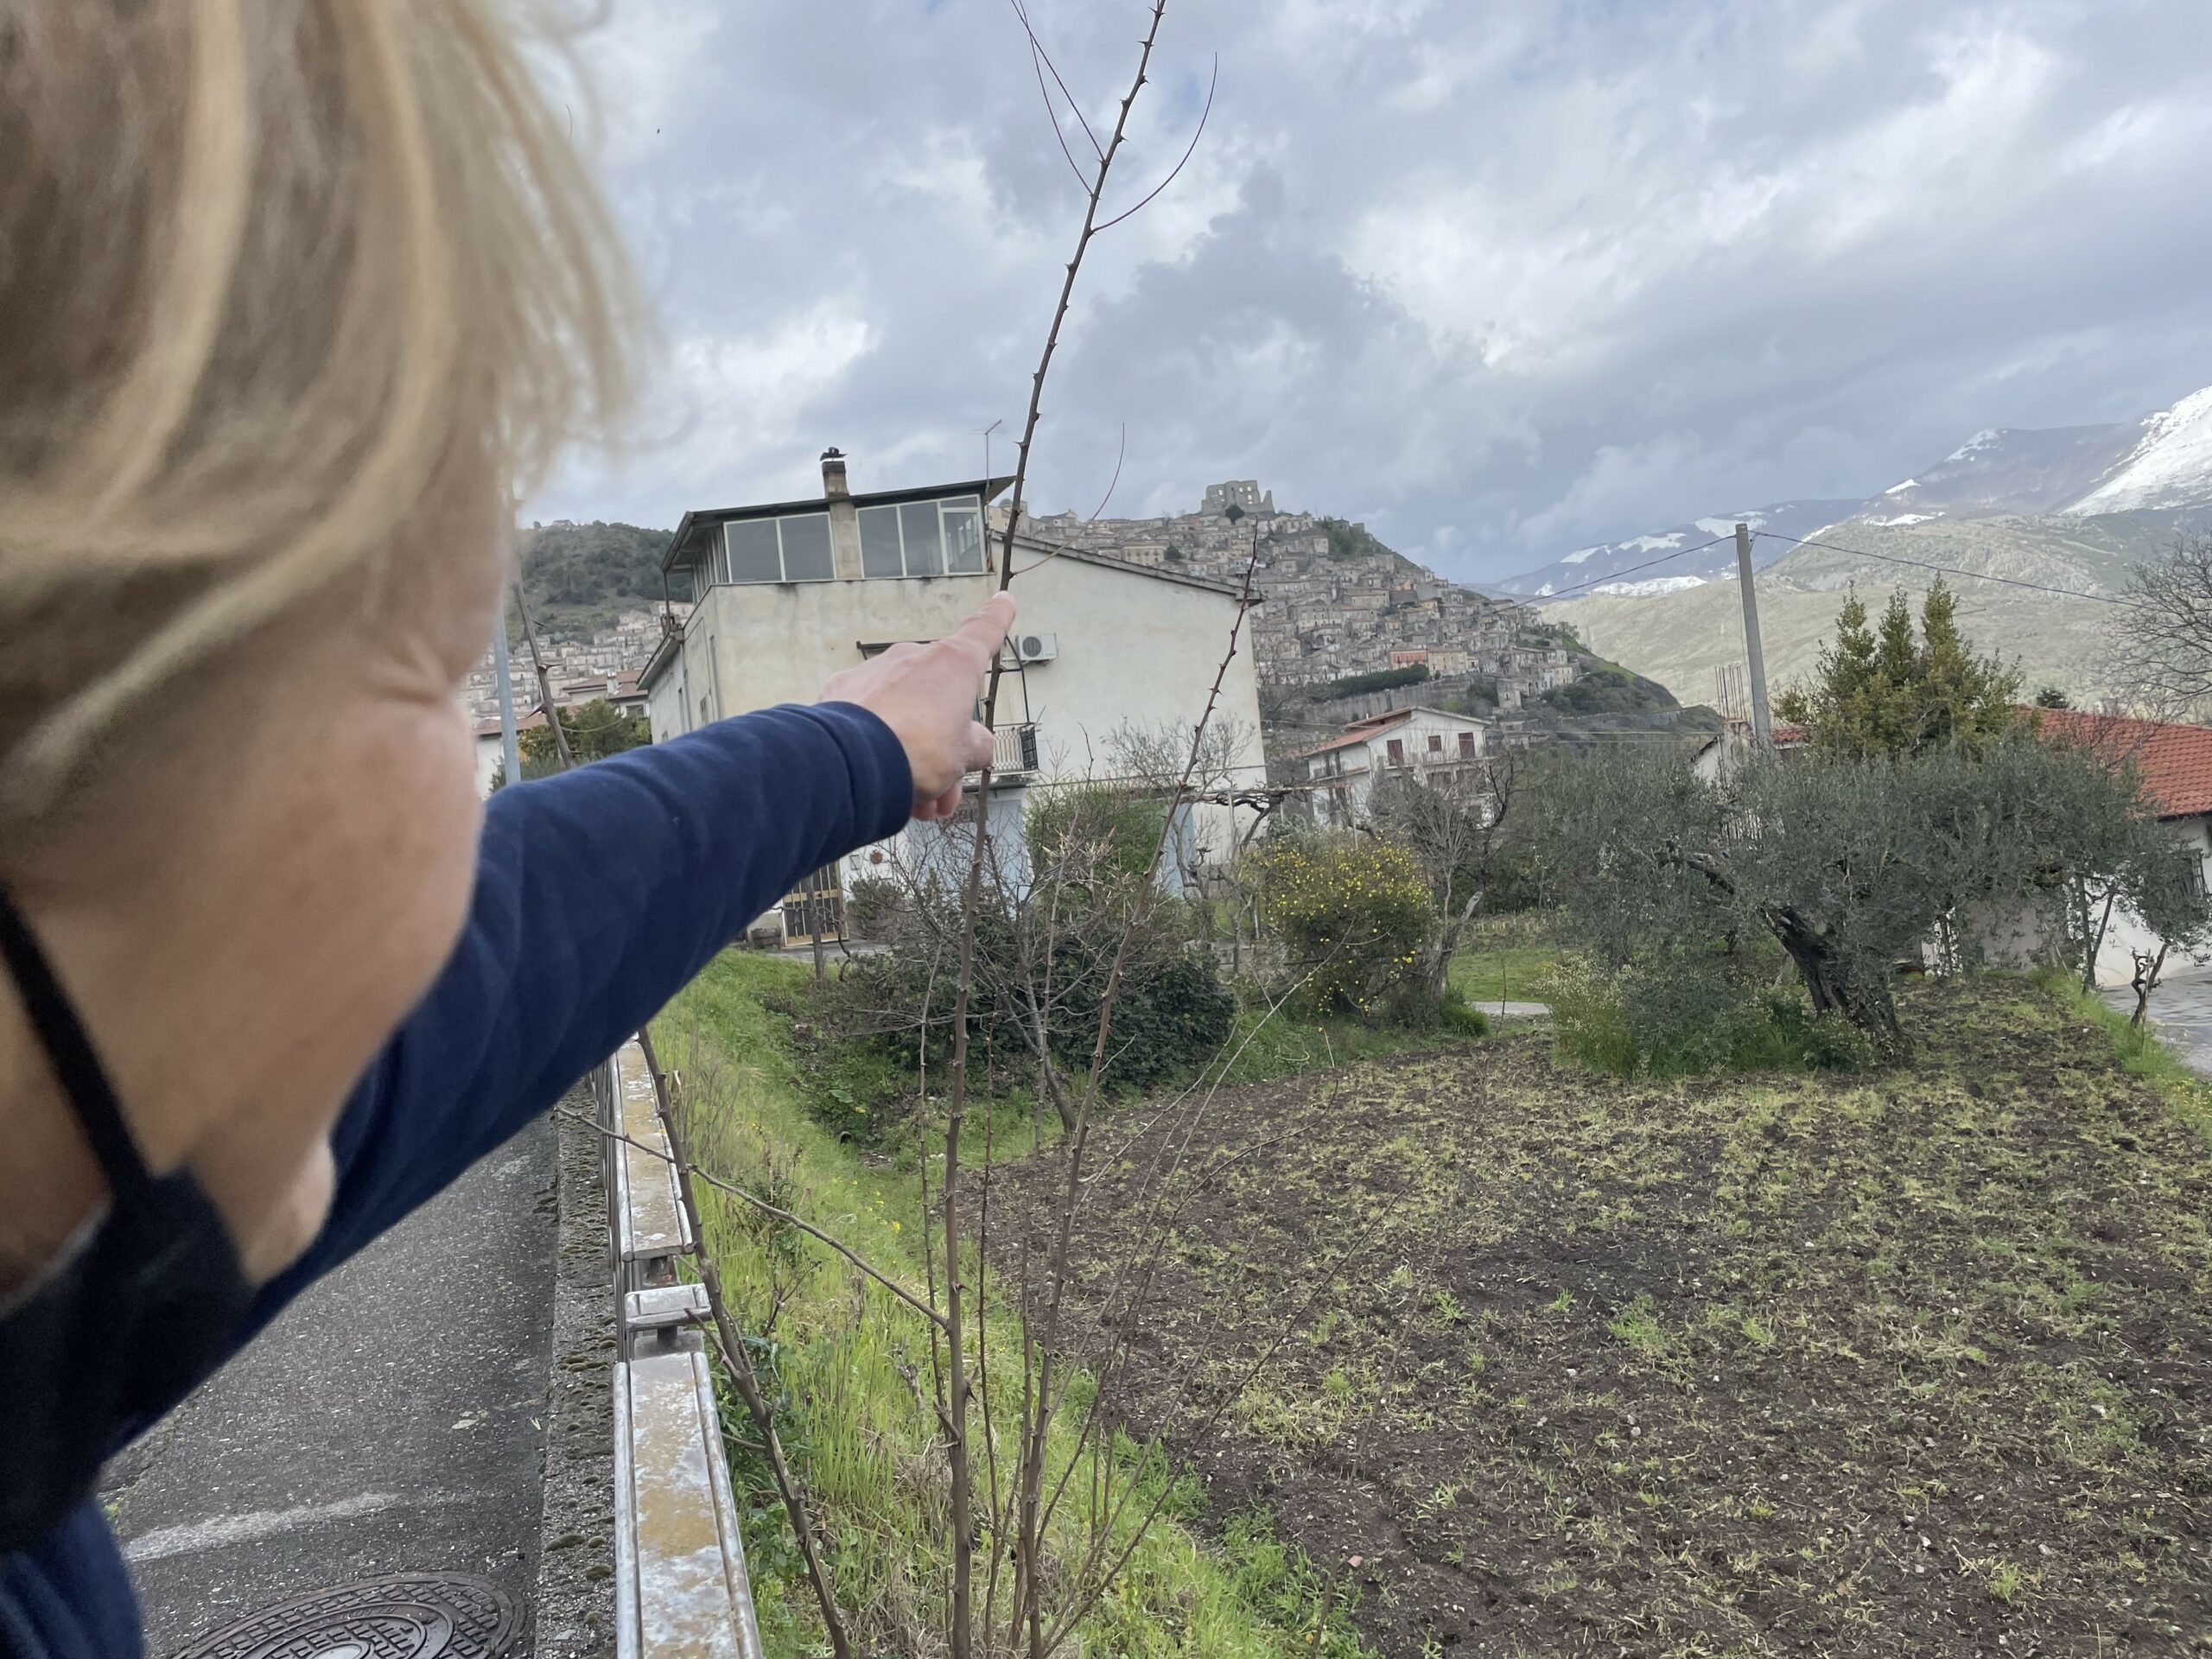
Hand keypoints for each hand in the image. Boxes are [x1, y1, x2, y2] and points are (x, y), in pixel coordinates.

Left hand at [819, 592, 1016, 820]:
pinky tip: (878, 780)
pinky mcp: (839, 693)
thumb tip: (972, 745)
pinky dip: (878, 746)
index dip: (997, 617)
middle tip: (946, 792)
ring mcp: (874, 672)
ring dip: (914, 757)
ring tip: (920, 804)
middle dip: (945, 746)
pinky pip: (870, 718)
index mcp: (953, 663)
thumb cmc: (917, 750)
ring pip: (905, 715)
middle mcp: (913, 658)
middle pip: (939, 702)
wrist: (852, 761)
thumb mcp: (965, 755)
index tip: (1004, 599)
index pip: (983, 632)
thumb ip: (976, 745)